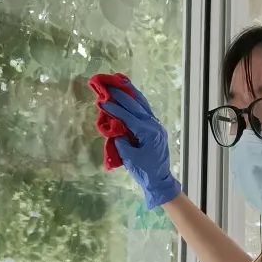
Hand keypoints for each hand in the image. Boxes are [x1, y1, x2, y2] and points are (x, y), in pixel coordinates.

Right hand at [98, 82, 180, 209]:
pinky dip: (136, 101)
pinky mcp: (155, 127)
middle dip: (122, 94)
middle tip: (108, 84)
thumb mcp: (129, 157)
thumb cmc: (144, 172)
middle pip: (137, 105)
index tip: (102, 101)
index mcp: (149, 133)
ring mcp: (156, 125)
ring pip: (143, 104)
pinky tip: (129, 94)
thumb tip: (114, 127)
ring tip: (120, 80)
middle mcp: (155, 126)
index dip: (115, 108)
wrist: (159, 180)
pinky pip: (145, 110)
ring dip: (131, 93)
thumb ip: (121, 141)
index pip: (129, 117)